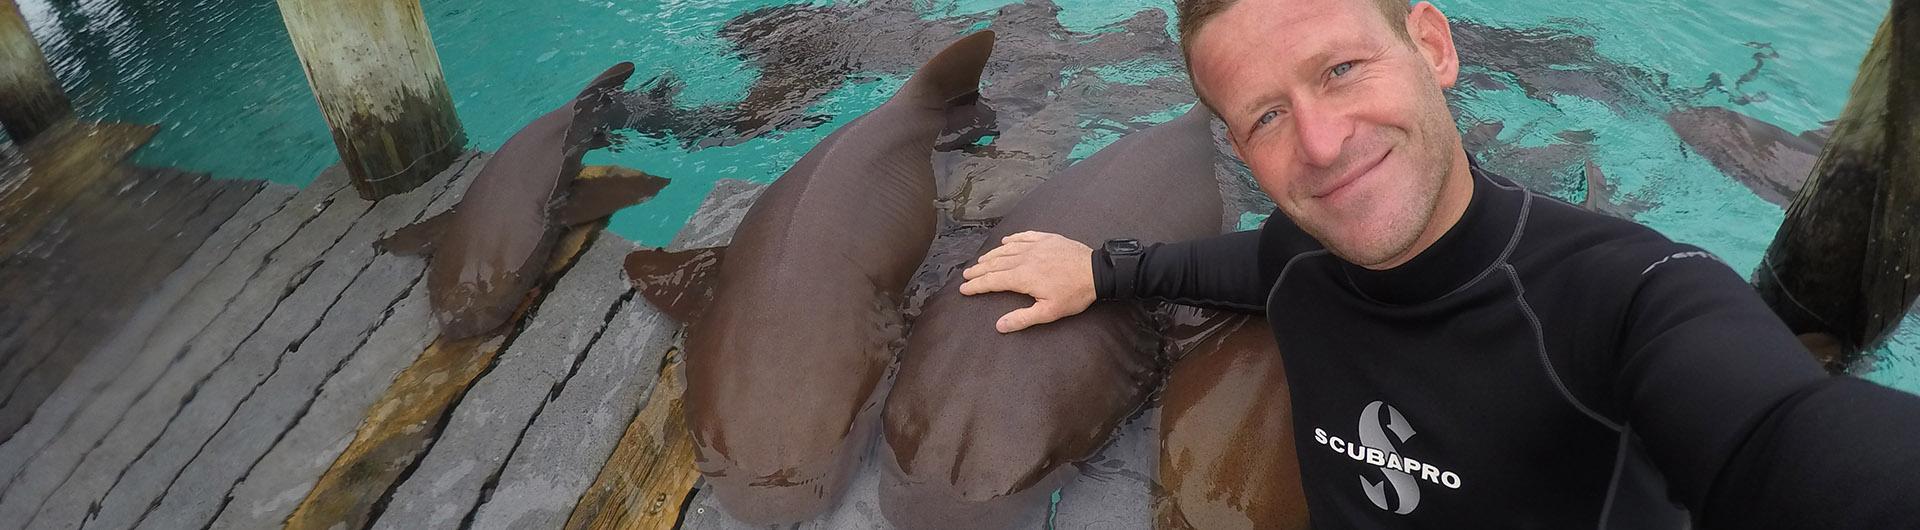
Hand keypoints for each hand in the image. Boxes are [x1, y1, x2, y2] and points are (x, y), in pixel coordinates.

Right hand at [959, 231, 1096, 332]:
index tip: (963, 288)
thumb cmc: (1074, 294)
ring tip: (981, 260)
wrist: (1097, 272)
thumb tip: (999, 326)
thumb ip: (1023, 318)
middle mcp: (1024, 258)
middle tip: (966, 274)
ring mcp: (1036, 246)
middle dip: (978, 270)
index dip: (976, 285)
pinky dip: (1012, 239)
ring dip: (991, 255)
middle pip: (995, 263)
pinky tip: (1006, 241)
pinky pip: (1024, 236)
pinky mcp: (1047, 238)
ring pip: (1007, 249)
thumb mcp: (1049, 312)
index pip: (992, 281)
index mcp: (1022, 277)